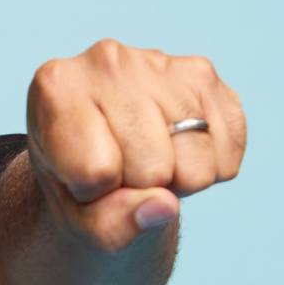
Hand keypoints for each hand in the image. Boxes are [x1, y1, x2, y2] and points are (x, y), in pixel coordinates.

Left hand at [25, 38, 246, 252]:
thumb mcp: (76, 219)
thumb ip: (110, 225)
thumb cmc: (78, 186)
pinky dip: (211, 165)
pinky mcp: (203, 73)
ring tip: (147, 158)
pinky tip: (178, 148)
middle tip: (120, 169)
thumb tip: (163, 206)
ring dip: (179, 179)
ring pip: (197, 162)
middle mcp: (106, 60)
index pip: (96, 172)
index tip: (82, 175)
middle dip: (141, 187)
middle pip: (152, 167)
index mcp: (55, 86)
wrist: (99, 156)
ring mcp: (159, 60)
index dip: (95, 193)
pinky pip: (228, 147)